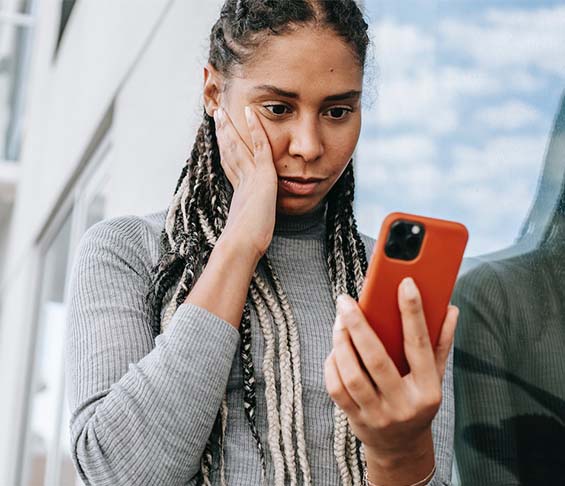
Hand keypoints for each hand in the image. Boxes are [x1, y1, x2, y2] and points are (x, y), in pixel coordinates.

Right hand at [214, 105, 277, 258]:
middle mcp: (240, 181)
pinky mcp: (261, 174)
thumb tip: (243, 236)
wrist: (243, 244)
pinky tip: (251, 113)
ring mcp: (249, 176)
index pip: (230, 165)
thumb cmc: (246, 244)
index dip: (225, 150)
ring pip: (238, 145)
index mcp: (238, 193)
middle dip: (223, 133)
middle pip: (229, 151)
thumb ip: (248, 225)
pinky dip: (256, 128)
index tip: (221, 139)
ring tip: (223, 111)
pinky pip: (260, 145)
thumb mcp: (249, 230)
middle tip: (217, 116)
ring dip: (230, 127)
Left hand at [324, 277, 457, 462]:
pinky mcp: (356, 420)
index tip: (405, 283)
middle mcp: (403, 404)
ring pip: (352, 374)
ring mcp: (378, 415)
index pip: (420, 345)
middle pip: (377, 359)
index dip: (413, 312)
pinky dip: (332, 364)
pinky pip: (336, 388)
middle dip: (358, 325)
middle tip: (345, 300)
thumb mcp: (435, 376)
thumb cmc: (417, 401)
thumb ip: (441, 342)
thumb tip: (451, 308)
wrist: (401, 447)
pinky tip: (335, 349)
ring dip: (341, 343)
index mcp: (428, 389)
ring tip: (339, 321)